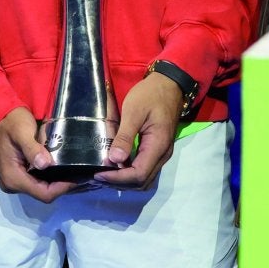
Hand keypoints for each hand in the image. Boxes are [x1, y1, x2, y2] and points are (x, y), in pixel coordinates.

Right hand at [0, 108, 76, 203]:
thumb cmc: (11, 122)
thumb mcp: (21, 131)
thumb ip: (32, 148)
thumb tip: (46, 165)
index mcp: (13, 177)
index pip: (43, 193)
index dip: (62, 188)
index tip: (77, 177)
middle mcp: (12, 184)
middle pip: (43, 193)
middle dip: (61, 184)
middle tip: (77, 171)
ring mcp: (13, 181)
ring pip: (41, 189)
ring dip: (56, 181)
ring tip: (71, 169)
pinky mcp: (16, 176)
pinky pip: (37, 182)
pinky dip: (49, 176)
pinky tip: (58, 166)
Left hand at [93, 72, 181, 189]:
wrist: (169, 84)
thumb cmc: (150, 95)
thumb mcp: (134, 111)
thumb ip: (125, 136)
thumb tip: (114, 159)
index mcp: (157, 146)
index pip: (138, 174)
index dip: (118, 178)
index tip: (99, 173)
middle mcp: (162, 155)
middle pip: (142, 181)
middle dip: (120, 183)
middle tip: (99, 175)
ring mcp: (161, 153)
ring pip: (144, 178)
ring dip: (125, 180)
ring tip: (105, 173)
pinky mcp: (158, 149)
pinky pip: (145, 168)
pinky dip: (130, 172)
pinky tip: (116, 165)